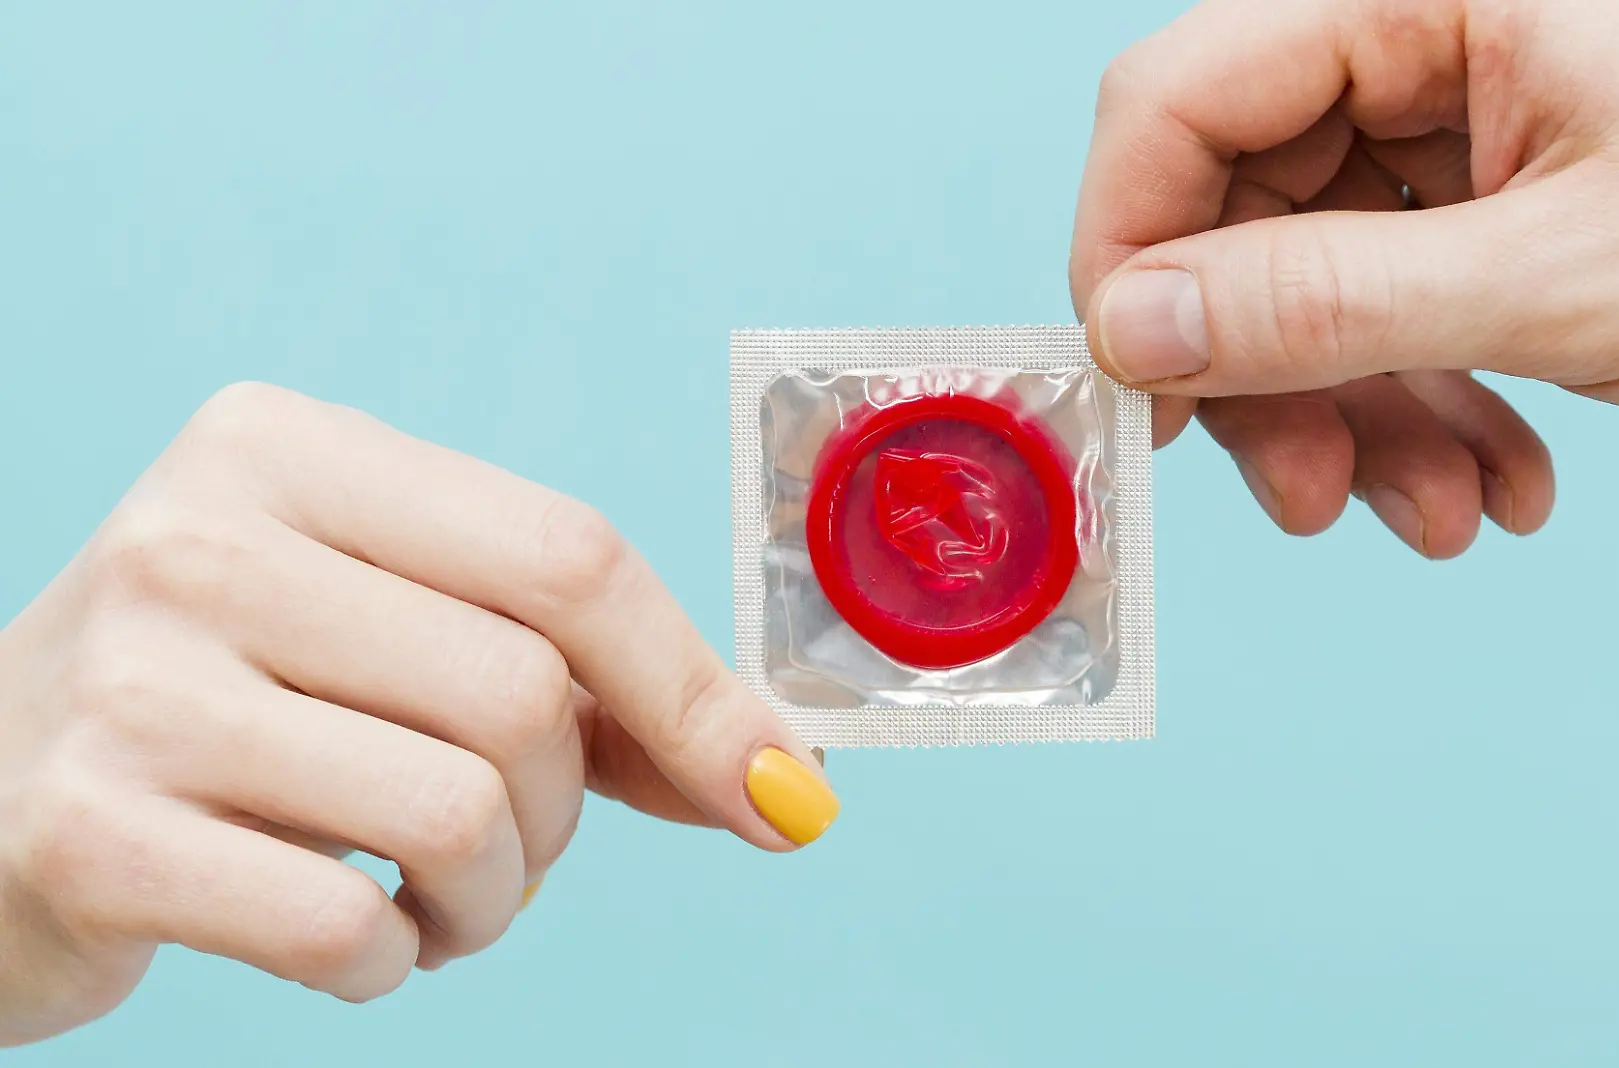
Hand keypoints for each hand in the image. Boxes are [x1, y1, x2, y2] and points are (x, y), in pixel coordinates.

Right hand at [0, 384, 837, 1046]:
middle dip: (563, 813)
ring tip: (433, 898)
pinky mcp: (84, 831)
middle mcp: (200, 535)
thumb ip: (588, 692)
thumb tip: (784, 784)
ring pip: (457, 812)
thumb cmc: (238, 710)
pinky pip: (344, 929)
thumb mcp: (395, 640)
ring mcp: (129, 681)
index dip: (693, 691)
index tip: (777, 797)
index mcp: (287, 448)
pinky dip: (392, 963)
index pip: (567, 557)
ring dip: (491, 898)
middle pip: (525, 695)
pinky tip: (352, 937)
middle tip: (503, 847)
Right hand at [1072, 0, 1618, 555]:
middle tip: (1316, 501)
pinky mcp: (1501, 167)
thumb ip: (1325, 303)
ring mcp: (1458, 102)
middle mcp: (1415, 28)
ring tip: (1452, 515)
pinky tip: (1505, 473)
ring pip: (1320, 269)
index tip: (1141, 401)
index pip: (1174, 104)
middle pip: (1240, 207)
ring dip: (1367, 412)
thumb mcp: (1562, 273)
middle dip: (1275, 378)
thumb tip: (1132, 331)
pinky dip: (1438, 391)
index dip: (1130, 258)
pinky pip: (1407, 285)